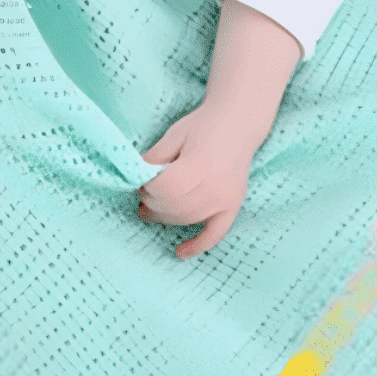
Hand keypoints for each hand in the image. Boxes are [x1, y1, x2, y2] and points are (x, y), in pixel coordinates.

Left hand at [137, 103, 259, 259]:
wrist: (239, 123)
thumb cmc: (204, 125)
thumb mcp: (175, 134)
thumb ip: (155, 157)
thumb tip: (137, 177)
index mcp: (201, 163)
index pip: (167, 188)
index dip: (148, 188)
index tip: (140, 181)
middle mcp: (216, 186)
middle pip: (175, 207)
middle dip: (152, 204)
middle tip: (141, 196)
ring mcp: (227, 199)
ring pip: (188, 220)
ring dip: (165, 219)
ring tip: (149, 212)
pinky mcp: (234, 206)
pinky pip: (216, 234)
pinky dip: (198, 246)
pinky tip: (180, 252)